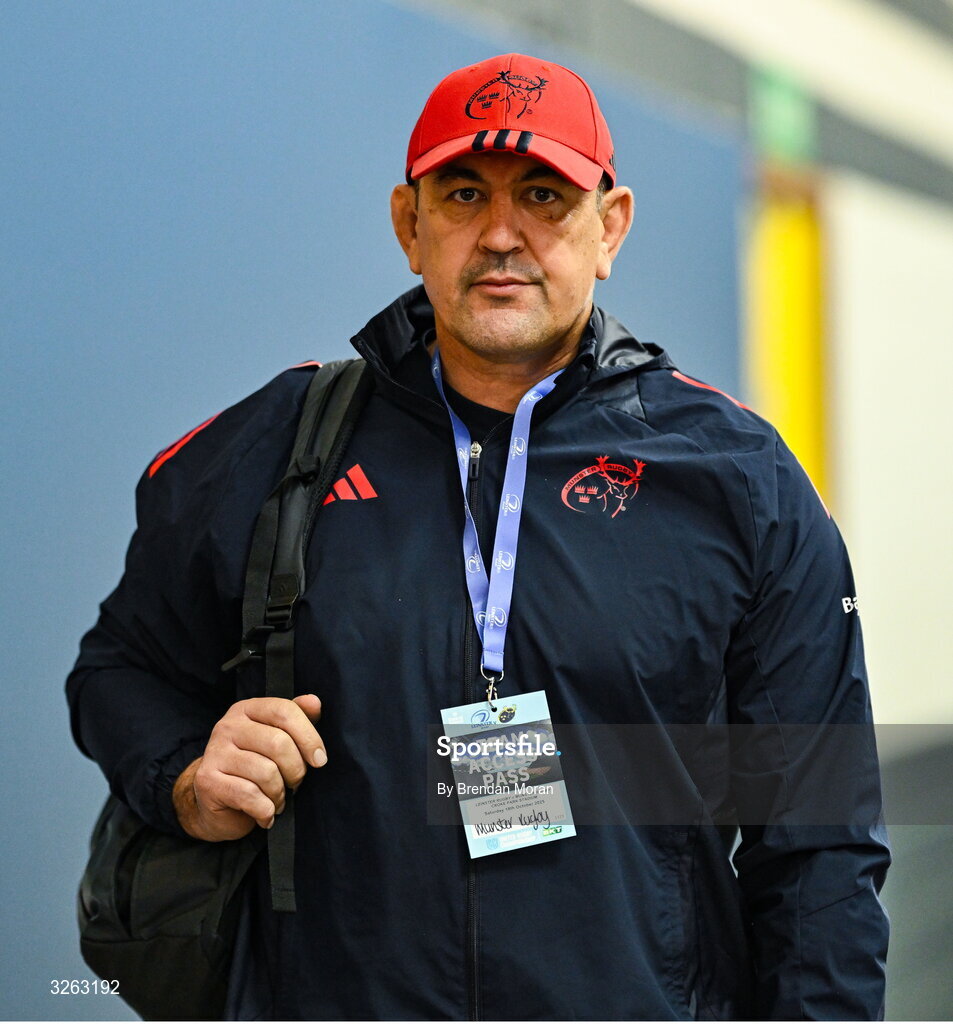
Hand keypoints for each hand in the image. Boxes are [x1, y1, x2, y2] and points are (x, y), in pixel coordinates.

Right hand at [173, 694, 325, 840]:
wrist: (213, 800)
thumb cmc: (253, 766)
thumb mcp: (276, 737)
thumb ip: (296, 719)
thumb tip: (314, 702)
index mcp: (247, 710)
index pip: (285, 711)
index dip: (309, 737)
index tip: (320, 759)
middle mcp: (228, 726)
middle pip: (278, 743)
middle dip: (295, 770)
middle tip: (294, 784)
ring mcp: (215, 753)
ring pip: (266, 772)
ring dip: (280, 794)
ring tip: (278, 800)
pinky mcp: (207, 781)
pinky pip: (250, 796)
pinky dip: (266, 810)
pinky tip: (266, 814)